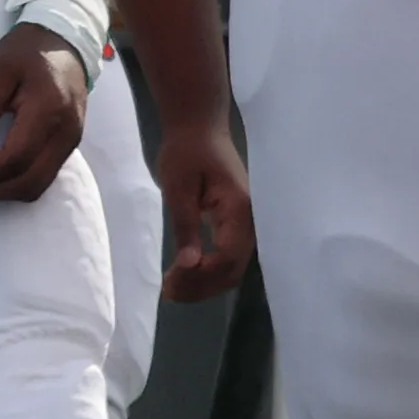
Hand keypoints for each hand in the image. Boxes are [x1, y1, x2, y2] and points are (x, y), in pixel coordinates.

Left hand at [0, 28, 88, 202]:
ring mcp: (70, 143)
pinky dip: (10, 185)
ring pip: (34, 187)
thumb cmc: (28, 50)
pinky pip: (40, 178)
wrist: (66, 40)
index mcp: (48, 111)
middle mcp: (65, 135)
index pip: (13, 159)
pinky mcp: (67, 147)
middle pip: (25, 183)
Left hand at [156, 115, 255, 299]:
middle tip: (168, 291)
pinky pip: (228, 256)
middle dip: (202, 285)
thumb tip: (189, 265)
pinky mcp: (236, 223)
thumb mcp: (178, 188)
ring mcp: (245, 223)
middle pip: (234, 268)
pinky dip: (209, 270)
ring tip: (174, 287)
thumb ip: (186, 227)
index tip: (171, 282)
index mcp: (239, 209)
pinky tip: (186, 273)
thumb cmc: (186, 151)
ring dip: (205, 282)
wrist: (199, 127)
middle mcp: (250, 220)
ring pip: (232, 267)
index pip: (229, 257)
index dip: (202, 276)